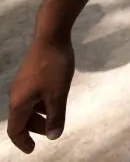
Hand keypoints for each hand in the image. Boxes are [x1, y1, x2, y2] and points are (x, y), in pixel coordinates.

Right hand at [7, 36, 74, 153]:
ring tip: (57, 115)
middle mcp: (16, 94)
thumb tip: (54, 136)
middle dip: (36, 128)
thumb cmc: (54, 67)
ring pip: (28, 107)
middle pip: (22, 119)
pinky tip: (56, 98)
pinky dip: (41, 103)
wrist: (51, 37)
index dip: (23, 141)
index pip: (15, 129)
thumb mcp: (58, 94)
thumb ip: (56, 116)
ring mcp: (22, 83)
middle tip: (54, 130)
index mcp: (19, 102)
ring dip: (40, 115)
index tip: (32, 149)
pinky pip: (32, 96)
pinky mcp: (29, 75)